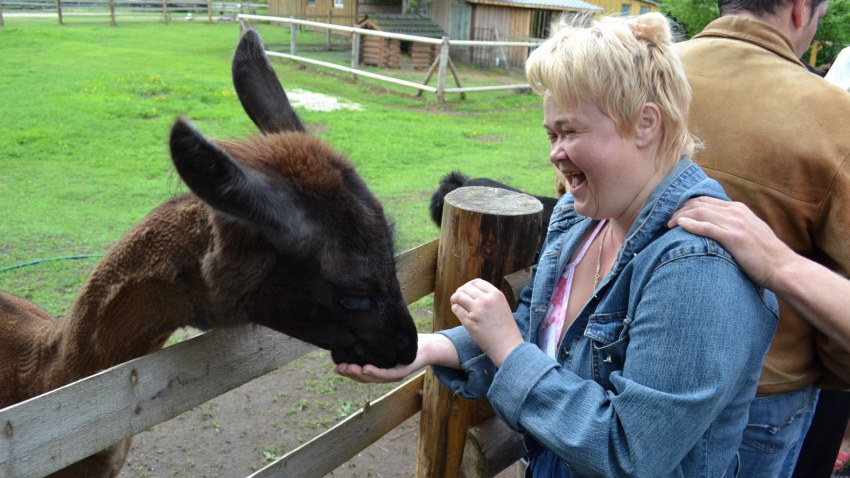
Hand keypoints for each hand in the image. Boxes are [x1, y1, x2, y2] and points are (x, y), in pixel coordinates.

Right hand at [334, 334, 456, 382]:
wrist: (428, 345)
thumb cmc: (404, 341)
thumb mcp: (385, 340)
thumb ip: (372, 339)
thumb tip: (354, 327)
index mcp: (378, 369)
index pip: (360, 373)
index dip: (347, 372)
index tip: (335, 367)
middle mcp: (384, 375)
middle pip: (364, 378)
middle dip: (350, 374)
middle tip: (338, 368)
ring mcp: (393, 375)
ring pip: (372, 378)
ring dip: (359, 374)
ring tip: (347, 368)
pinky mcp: (402, 372)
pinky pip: (386, 374)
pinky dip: (375, 373)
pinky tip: (366, 368)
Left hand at [450, 278, 523, 366]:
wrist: (507, 346)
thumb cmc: (504, 327)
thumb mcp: (502, 306)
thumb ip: (490, 297)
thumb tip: (471, 290)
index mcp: (496, 294)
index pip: (477, 282)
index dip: (469, 285)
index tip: (466, 291)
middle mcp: (486, 300)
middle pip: (466, 289)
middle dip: (460, 292)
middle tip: (458, 298)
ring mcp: (477, 311)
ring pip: (459, 297)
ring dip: (455, 299)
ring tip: (455, 303)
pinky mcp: (470, 322)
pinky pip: (456, 309)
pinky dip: (455, 309)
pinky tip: (457, 311)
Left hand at [667, 197, 795, 288]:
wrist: (783, 268)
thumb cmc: (766, 256)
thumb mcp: (750, 233)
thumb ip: (735, 226)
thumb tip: (716, 228)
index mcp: (739, 209)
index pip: (706, 201)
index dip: (686, 206)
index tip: (674, 215)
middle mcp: (736, 212)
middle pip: (699, 204)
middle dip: (679, 210)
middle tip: (665, 220)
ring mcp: (735, 223)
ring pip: (700, 212)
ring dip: (680, 217)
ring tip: (667, 225)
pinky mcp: (734, 237)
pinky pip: (707, 227)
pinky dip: (691, 224)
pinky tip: (679, 226)